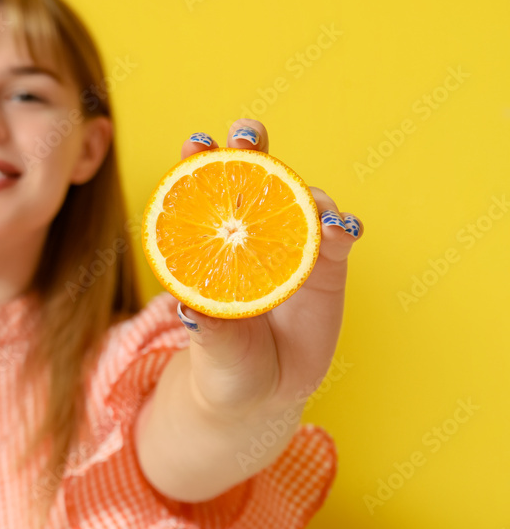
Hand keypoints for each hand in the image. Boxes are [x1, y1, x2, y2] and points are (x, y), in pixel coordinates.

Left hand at [176, 119, 363, 414]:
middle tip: (247, 135)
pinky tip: (337, 226)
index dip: (199, 161)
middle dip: (250, 146)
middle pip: (254, 176)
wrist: (265, 393)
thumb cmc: (226, 362)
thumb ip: (206, 328)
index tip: (195, 143)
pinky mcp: (329, 266)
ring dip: (302, 188)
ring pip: (301, 199)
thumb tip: (188, 309)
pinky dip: (340, 225)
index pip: (203, 191)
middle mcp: (252, 232)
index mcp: (213, 241)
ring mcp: (293, 244)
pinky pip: (339, 236)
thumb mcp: (212, 348)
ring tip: (304, 198)